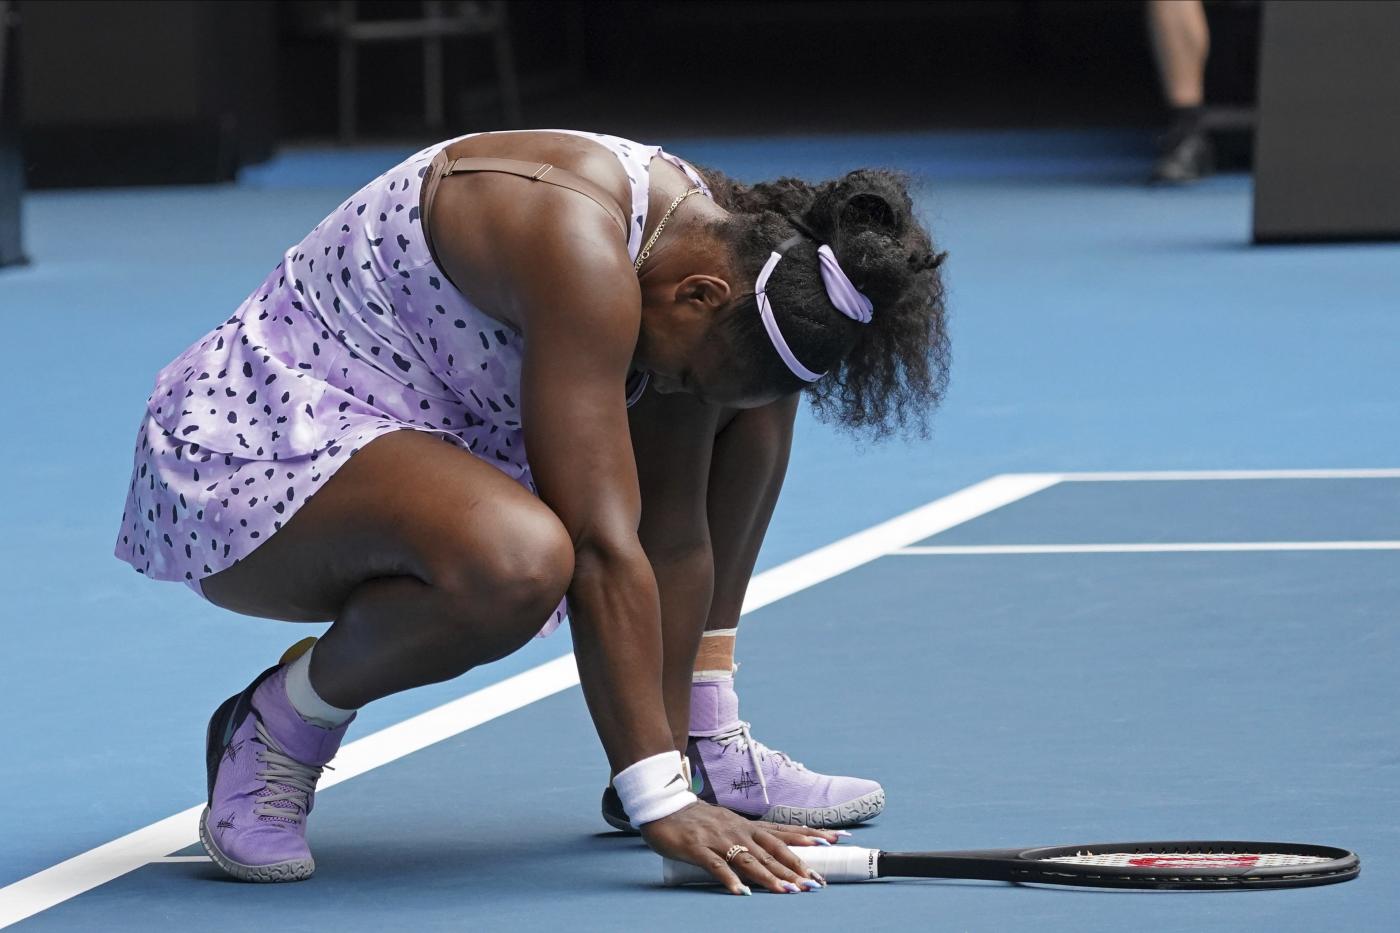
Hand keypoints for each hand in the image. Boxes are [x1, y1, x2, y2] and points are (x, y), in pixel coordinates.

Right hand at [639, 801, 837, 894]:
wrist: (662, 805)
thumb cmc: (696, 819)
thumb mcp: (727, 823)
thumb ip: (747, 836)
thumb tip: (772, 851)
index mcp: (746, 825)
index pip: (784, 831)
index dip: (809, 835)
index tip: (835, 839)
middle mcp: (737, 830)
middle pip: (773, 849)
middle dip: (796, 866)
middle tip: (816, 881)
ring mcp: (718, 838)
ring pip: (749, 859)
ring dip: (770, 877)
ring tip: (788, 891)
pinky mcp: (697, 848)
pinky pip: (715, 865)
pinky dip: (728, 879)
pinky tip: (740, 893)